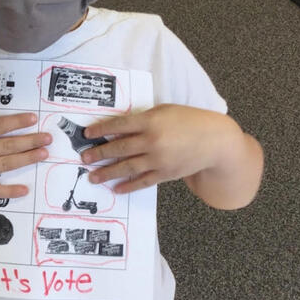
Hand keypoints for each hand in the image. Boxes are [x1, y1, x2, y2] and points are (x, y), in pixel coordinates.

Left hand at [79, 104, 239, 194]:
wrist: (215, 141)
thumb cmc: (188, 121)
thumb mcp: (164, 111)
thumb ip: (143, 119)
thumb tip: (118, 128)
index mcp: (151, 121)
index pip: (119, 125)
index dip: (101, 129)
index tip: (87, 134)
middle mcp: (152, 141)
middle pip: (119, 148)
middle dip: (99, 154)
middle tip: (84, 158)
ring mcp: (159, 159)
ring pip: (127, 167)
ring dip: (107, 173)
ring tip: (93, 177)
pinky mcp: (165, 173)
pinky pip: (142, 181)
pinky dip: (128, 186)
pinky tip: (116, 188)